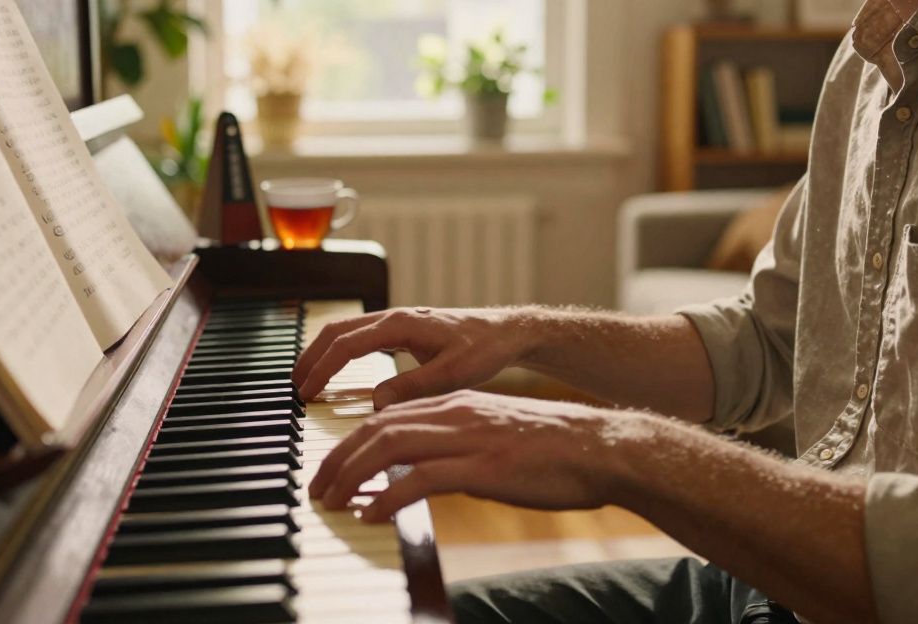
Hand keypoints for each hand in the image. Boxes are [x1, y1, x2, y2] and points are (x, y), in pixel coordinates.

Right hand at [293, 307, 532, 407]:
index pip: (347, 344)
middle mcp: (394, 318)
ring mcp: (397, 322)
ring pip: (346, 331)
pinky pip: (360, 337)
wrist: (506, 333)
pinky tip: (337, 371)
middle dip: (311, 357)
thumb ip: (412, 386)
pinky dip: (340, 352)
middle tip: (295, 387)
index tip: (307, 393)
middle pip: (337, 331)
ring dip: (323, 353)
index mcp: (401, 324)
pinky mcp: (403, 330)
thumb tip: (375, 401)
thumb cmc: (484, 350)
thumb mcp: (451, 374)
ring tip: (307, 379)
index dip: (323, 368)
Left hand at [308, 390, 642, 522]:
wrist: (600, 449)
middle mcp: (456, 413)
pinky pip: (423, 480)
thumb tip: (421, 474)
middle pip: (377, 428)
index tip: (330, 468)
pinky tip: (372, 515)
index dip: (350, 441)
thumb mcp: (493, 438)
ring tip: (333, 502)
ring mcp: (469, 438)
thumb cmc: (551, 450)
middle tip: (318, 489)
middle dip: (337, 458)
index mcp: (456, 404)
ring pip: (391, 447)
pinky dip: (389, 497)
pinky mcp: (484, 468)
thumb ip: (455, 448)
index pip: (387, 416)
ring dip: (352, 475)